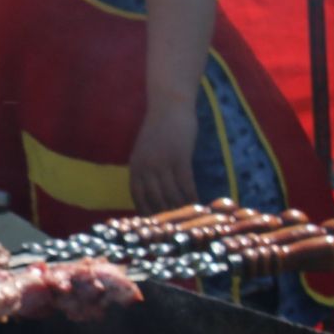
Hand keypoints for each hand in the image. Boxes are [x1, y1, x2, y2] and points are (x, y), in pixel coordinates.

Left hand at [128, 100, 199, 216]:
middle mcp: (145, 167)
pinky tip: (199, 204)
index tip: (154, 225)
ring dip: (181, 209)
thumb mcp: (145, 150)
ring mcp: (162, 162)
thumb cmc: (160, 127)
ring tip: (189, 220)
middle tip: (176, 228)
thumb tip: (154, 191)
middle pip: (155, 199)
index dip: (146, 212)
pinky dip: (192, 197)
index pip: (137, 196)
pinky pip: (186, 184)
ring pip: (171, 194)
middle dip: (165, 215)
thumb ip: (146, 169)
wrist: (170, 104)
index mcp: (135, 165)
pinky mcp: (179, 158)